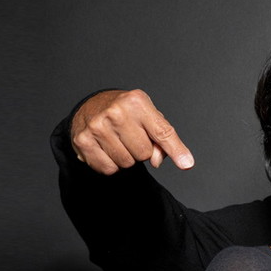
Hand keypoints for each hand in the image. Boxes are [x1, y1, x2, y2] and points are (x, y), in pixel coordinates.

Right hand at [70, 89, 193, 174]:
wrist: (92, 106)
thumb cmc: (127, 113)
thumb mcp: (149, 117)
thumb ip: (162, 139)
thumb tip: (157, 161)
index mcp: (137, 102)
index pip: (162, 132)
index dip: (176, 150)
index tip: (186, 164)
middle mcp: (116, 112)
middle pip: (144, 153)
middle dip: (141, 150)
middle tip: (131, 136)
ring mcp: (97, 126)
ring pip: (126, 163)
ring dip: (126, 158)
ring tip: (119, 141)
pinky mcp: (83, 141)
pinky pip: (109, 169)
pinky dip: (111, 164)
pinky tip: (106, 148)